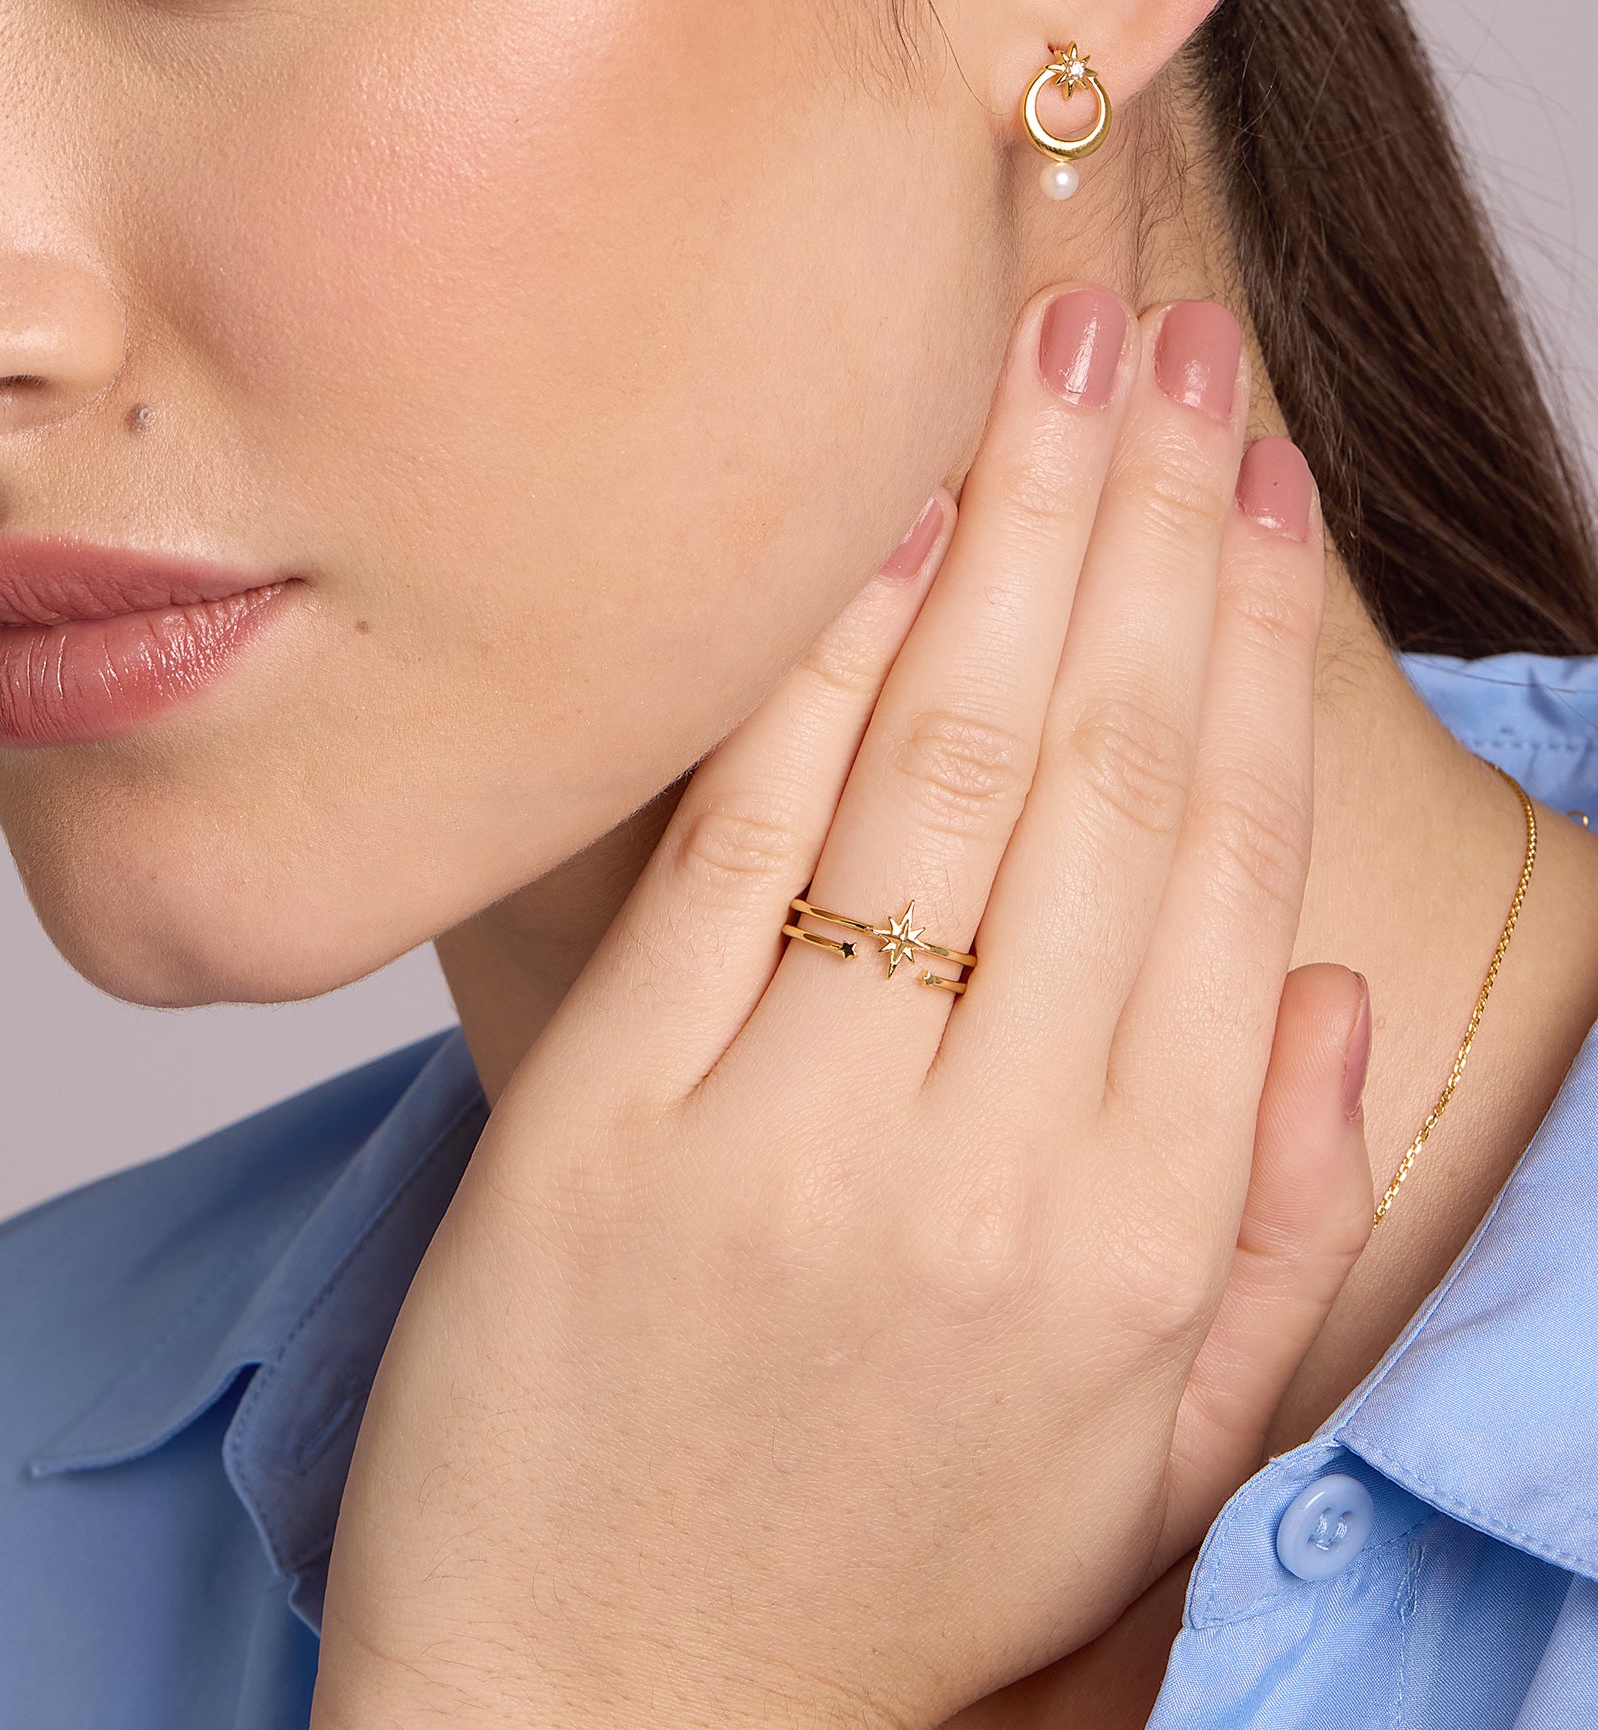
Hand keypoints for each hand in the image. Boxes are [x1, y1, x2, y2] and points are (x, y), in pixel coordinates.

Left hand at [312, 290, 1374, 1729]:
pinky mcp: (605, 1122)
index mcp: (1143, 1239)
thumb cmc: (882, 1592)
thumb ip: (1265, 1229)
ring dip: (999, 536)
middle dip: (1131, 518)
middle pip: (1093, 769)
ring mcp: (788, 1135)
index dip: (1236, 628)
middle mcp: (990, 1168)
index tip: (1244, 463)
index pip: (1217, 854)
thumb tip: (1318, 986)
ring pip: (932, 768)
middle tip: (1148, 330)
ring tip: (1035, 358)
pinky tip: (855, 523)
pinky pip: (732, 843)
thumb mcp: (1141, 1463)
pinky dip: (804, 664)